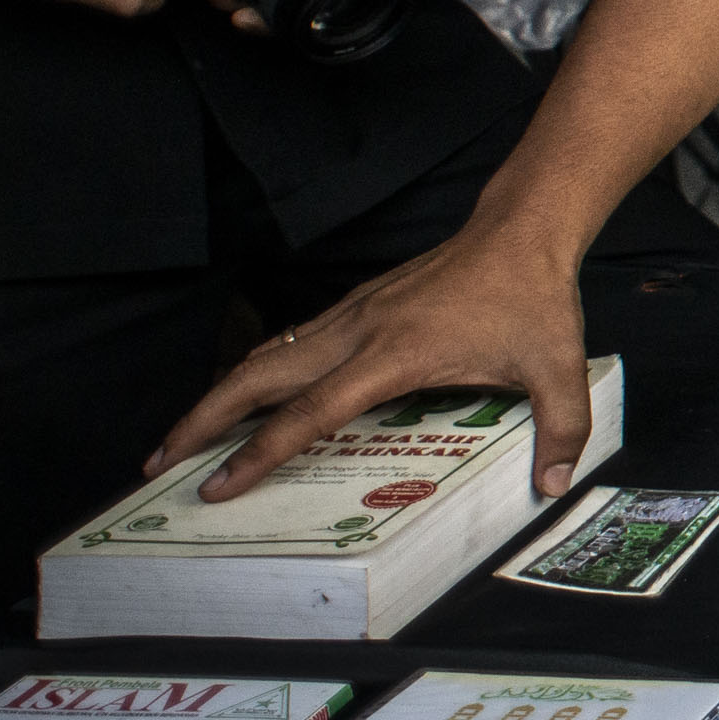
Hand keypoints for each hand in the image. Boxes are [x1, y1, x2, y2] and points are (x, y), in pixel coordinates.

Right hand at [148, 216, 592, 501]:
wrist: (522, 230)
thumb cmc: (534, 299)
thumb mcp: (559, 369)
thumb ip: (559, 431)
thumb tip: (551, 489)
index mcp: (393, 355)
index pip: (309, 414)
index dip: (258, 454)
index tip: (216, 487)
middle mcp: (358, 331)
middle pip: (258, 378)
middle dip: (201, 421)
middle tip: (159, 463)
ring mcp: (352, 313)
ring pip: (267, 357)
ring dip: (220, 395)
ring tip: (183, 437)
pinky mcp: (357, 304)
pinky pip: (291, 342)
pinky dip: (256, 370)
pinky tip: (245, 393)